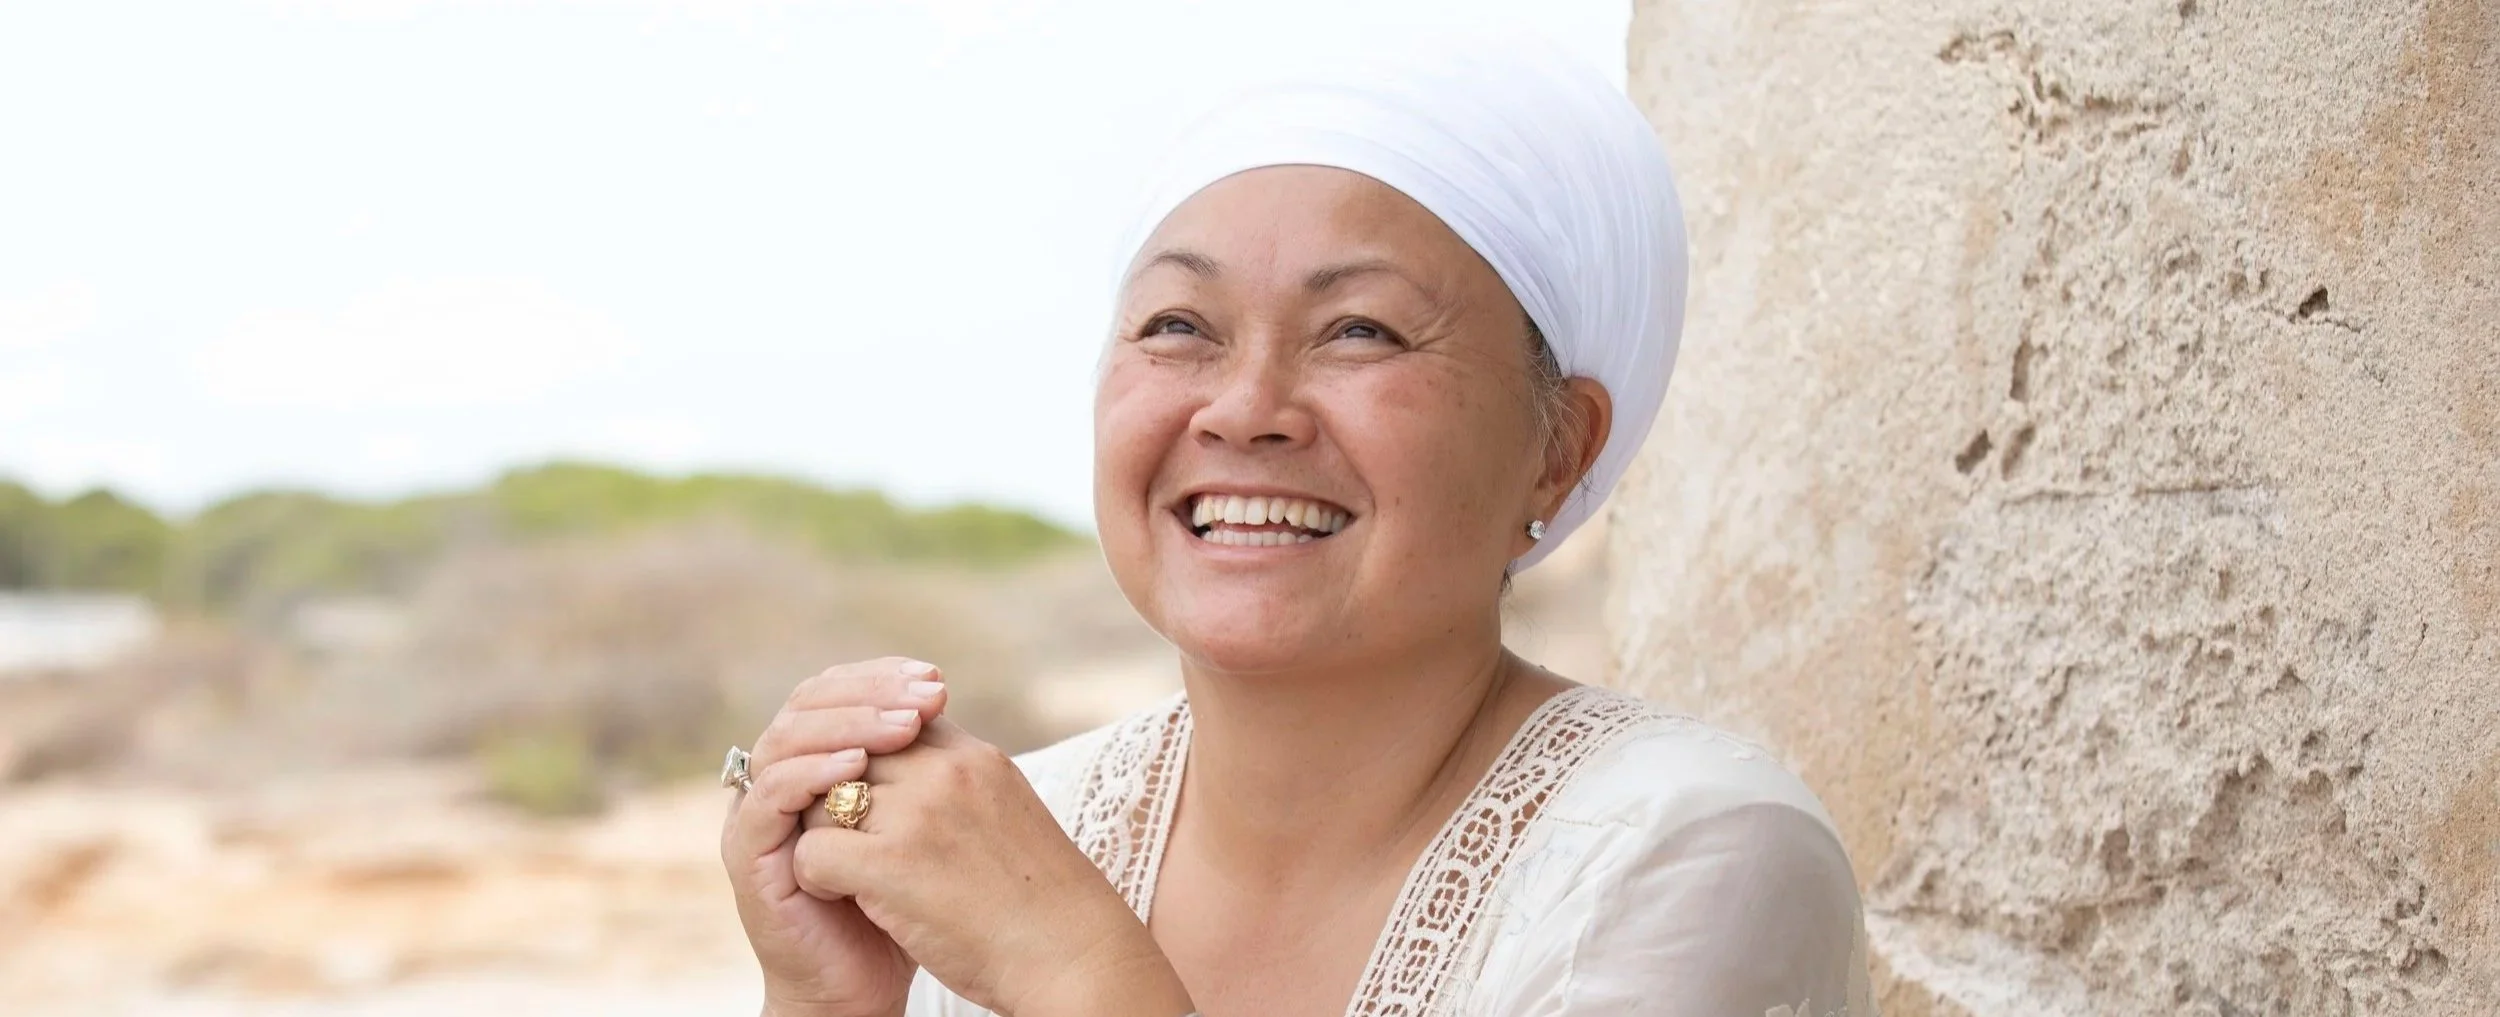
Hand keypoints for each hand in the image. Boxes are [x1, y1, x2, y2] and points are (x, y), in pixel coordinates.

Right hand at [721, 658, 951, 1016]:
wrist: (862, 985)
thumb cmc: (898, 904)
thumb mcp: (912, 820)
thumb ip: (908, 764)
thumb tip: (939, 694)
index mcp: (812, 763)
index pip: (834, 693)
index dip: (880, 678)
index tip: (936, 679)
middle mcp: (777, 780)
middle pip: (806, 705)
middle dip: (870, 693)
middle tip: (926, 694)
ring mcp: (756, 816)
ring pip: (786, 741)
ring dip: (847, 725)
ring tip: (903, 725)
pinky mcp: (746, 855)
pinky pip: (769, 797)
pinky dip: (810, 774)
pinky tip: (855, 767)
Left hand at [793, 717, 1194, 1016]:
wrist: (1072, 957)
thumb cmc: (1040, 901)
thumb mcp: (1008, 813)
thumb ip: (961, 786)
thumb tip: (916, 777)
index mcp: (975, 757)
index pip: (892, 722)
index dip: (870, 760)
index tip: (867, 801)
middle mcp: (946, 772)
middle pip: (850, 756)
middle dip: (836, 795)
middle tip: (841, 838)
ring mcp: (919, 814)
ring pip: (823, 799)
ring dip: (823, 834)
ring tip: (842, 871)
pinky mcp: (892, 864)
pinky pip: (815, 851)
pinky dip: (816, 877)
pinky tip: (842, 899)